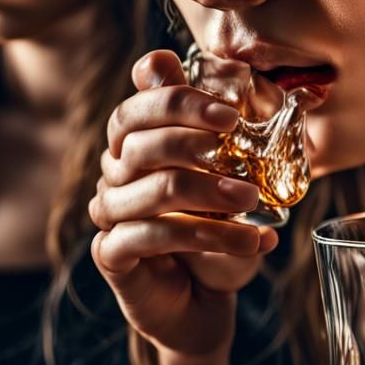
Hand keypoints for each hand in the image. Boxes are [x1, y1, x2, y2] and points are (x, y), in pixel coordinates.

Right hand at [89, 50, 277, 364]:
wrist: (204, 299)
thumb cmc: (212, 229)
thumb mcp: (222, 176)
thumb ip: (211, 125)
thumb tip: (211, 65)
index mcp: (133, 143)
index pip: (138, 107)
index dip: (179, 102)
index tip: (230, 115)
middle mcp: (113, 172)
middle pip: (141, 142)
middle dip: (199, 147)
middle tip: (247, 163)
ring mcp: (108, 213)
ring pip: (156, 191)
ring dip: (212, 197)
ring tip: (256, 207)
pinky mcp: (112, 253)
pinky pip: (152, 236)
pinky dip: (209, 237)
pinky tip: (250, 242)